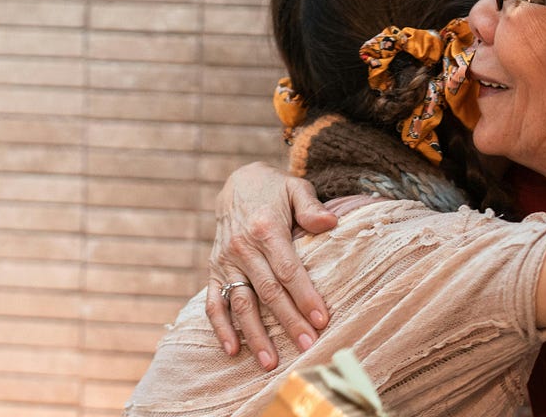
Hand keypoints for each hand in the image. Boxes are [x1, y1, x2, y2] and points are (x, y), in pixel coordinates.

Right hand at [206, 162, 336, 369]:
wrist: (237, 184)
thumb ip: (312, 206)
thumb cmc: (274, 190)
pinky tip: (232, 350)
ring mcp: (225, 262)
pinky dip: (221, 327)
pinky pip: (214, 303)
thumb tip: (332, 222)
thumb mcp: (295, 188)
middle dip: (288, 321)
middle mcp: (242, 248)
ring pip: (241, 303)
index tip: (321, 320)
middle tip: (307, 346)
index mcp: (265, 229)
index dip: (304, 295)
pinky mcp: (214, 271)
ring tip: (270, 362)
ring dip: (254, 334)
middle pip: (267, 291)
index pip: (288, 269)